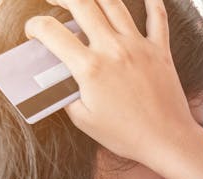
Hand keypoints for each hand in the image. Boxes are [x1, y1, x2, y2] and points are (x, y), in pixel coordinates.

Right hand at [25, 0, 198, 173]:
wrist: (168, 141)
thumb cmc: (128, 136)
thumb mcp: (84, 120)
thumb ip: (65, 95)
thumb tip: (57, 80)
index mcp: (90, 68)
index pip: (51, 31)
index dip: (34, 27)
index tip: (34, 33)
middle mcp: (113, 50)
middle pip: (81, 4)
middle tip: (55, 2)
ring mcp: (139, 47)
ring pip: (114, 3)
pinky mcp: (161, 52)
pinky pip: (158, 18)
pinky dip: (152, 2)